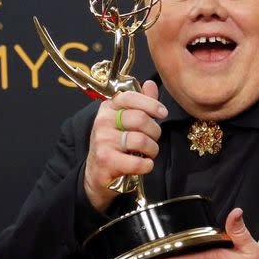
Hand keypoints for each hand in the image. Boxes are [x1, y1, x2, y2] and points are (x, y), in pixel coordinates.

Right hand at [83, 80, 167, 211]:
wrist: (96, 174)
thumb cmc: (115, 144)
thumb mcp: (125, 122)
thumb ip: (140, 104)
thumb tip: (151, 84)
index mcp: (108, 108)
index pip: (130, 97)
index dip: (150, 104)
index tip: (162, 113)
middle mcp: (102, 121)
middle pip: (140, 119)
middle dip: (155, 131)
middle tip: (154, 139)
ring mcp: (103, 141)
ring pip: (141, 140)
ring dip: (152, 149)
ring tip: (149, 153)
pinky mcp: (106, 160)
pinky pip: (137, 162)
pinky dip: (147, 165)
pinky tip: (144, 165)